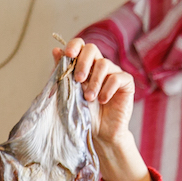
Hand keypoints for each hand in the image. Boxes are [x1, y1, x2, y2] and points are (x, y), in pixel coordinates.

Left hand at [53, 38, 149, 180]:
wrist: (100, 134)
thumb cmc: (83, 115)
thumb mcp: (69, 94)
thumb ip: (63, 74)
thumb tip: (55, 50)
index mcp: (85, 66)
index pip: (80, 46)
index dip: (74, 46)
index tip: (68, 54)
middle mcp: (99, 66)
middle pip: (92, 49)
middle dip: (83, 62)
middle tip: (78, 80)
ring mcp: (114, 73)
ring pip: (104, 64)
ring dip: (94, 82)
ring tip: (89, 99)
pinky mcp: (126, 83)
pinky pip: (118, 77)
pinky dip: (108, 89)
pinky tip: (102, 101)